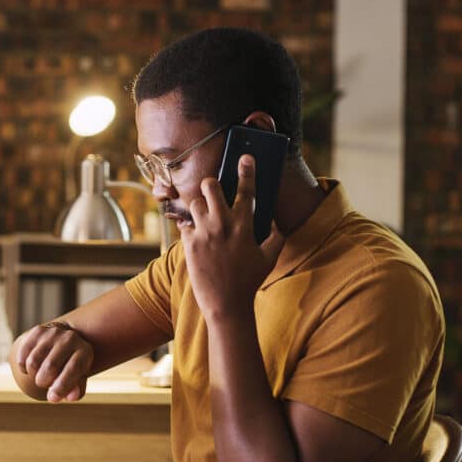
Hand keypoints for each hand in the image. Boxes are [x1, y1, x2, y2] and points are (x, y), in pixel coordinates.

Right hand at [14, 321, 92, 402]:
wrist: (62, 344)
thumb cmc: (71, 367)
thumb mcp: (77, 379)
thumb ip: (76, 390)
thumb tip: (70, 397)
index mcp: (85, 351)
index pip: (73, 368)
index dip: (62, 386)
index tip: (52, 398)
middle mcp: (70, 338)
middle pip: (50, 367)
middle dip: (44, 382)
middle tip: (46, 383)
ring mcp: (53, 333)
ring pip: (33, 362)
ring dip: (34, 375)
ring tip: (40, 375)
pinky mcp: (38, 331)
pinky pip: (23, 356)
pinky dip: (24, 368)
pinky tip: (32, 368)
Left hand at [179, 154, 284, 318]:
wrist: (226, 304)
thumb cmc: (249, 281)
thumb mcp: (269, 257)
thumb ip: (275, 236)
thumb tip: (275, 222)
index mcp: (244, 225)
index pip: (246, 190)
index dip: (247, 171)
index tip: (245, 157)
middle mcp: (222, 225)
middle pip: (211, 187)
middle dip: (212, 184)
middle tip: (214, 191)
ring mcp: (204, 234)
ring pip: (195, 203)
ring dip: (201, 207)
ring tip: (206, 217)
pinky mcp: (189, 245)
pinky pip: (186, 225)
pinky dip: (191, 227)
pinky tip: (196, 234)